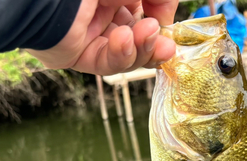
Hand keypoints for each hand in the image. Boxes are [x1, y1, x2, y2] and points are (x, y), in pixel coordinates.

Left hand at [28, 0, 177, 74]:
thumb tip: (166, 21)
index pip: (143, 12)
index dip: (159, 21)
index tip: (168, 26)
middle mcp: (100, 11)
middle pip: (137, 37)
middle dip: (153, 42)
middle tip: (167, 45)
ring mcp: (88, 34)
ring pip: (125, 54)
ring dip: (141, 49)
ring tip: (147, 36)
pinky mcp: (77, 55)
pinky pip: (105, 62)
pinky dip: (120, 55)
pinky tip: (125, 40)